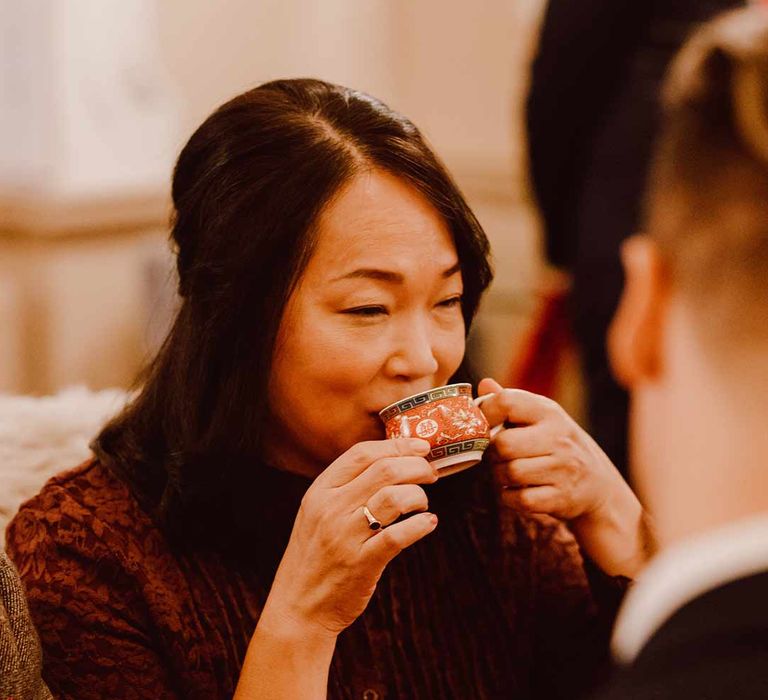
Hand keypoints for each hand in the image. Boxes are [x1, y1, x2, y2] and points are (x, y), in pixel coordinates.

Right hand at [260, 438, 438, 639]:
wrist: (297, 607)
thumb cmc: (315, 556)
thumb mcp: (317, 513)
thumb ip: (345, 488)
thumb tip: (391, 462)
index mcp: (320, 491)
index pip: (361, 453)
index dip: (396, 445)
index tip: (420, 446)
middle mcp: (331, 508)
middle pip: (384, 470)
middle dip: (416, 467)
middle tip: (431, 474)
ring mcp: (345, 536)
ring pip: (393, 498)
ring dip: (418, 496)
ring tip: (423, 503)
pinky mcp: (361, 563)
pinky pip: (398, 536)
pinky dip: (420, 525)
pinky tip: (428, 523)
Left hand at [477, 377, 647, 576]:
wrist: (597, 483)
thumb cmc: (556, 444)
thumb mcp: (540, 417)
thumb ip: (510, 402)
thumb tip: (483, 384)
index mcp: (549, 412)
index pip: (507, 402)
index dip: (485, 413)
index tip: (483, 425)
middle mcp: (559, 438)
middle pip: (503, 444)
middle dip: (492, 453)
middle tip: (497, 456)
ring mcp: (563, 469)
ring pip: (510, 473)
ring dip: (499, 476)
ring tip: (506, 472)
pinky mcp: (561, 497)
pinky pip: (519, 499)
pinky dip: (509, 497)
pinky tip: (515, 490)